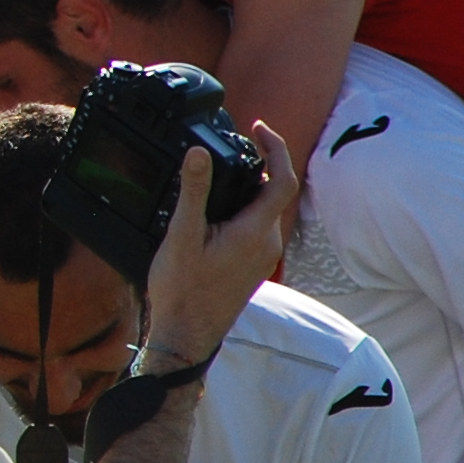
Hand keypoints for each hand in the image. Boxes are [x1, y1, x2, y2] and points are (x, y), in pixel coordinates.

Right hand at [142, 123, 298, 366]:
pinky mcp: (252, 265)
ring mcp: (262, 256)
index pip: (283, 181)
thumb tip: (200, 152)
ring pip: (262, 210)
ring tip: (215, 176)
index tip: (258, 127)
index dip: (276, 149)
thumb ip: (194, 192)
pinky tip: (211, 213)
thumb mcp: (181, 235)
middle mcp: (267, 243)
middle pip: (273, 192)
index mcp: (254, 232)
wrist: (188, 335)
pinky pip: (254, 226)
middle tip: (230, 145)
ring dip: (246, 188)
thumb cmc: (183, 289)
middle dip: (256, 164)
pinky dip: (240, 209)